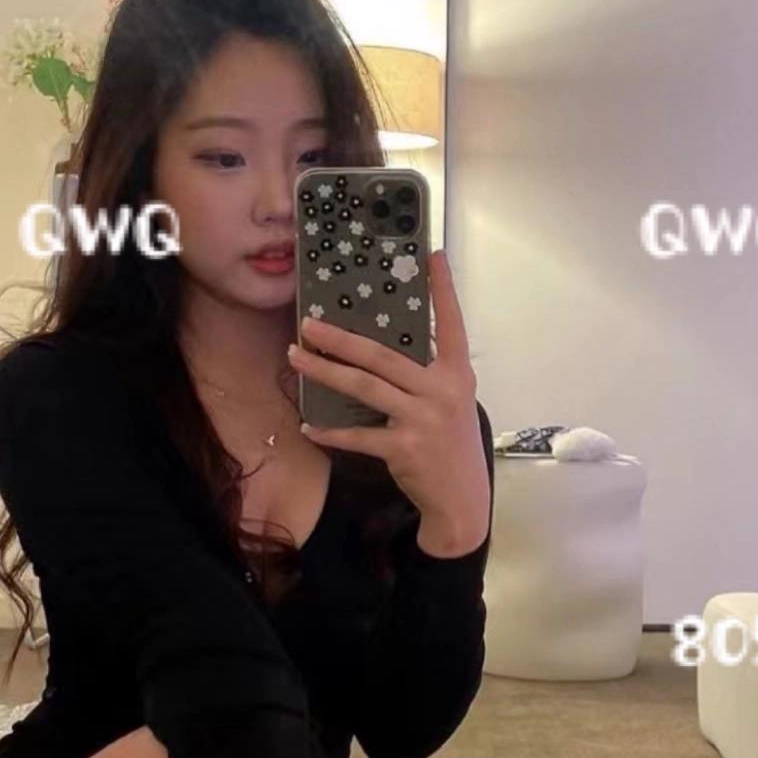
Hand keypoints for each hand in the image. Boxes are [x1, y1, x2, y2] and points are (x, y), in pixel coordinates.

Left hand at [288, 249, 490, 546]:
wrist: (461, 500)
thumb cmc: (450, 446)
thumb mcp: (452, 402)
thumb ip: (428, 375)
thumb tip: (383, 348)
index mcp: (457, 375)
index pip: (452, 324)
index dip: (442, 290)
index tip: (432, 256)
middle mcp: (441, 391)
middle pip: (383, 355)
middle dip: (341, 338)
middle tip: (308, 324)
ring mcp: (423, 419)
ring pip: (365, 387)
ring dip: (325, 371)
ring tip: (296, 358)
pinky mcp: (404, 448)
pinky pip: (358, 435)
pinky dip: (331, 432)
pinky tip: (308, 426)